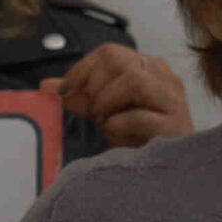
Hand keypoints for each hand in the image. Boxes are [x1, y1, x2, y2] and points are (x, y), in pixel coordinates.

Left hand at [44, 45, 192, 148]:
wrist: (166, 169)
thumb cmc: (139, 137)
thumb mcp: (105, 111)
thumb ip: (80, 96)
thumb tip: (46, 85)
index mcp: (149, 68)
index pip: (109, 52)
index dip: (81, 70)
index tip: (65, 92)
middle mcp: (165, 77)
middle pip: (118, 60)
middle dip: (95, 87)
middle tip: (93, 111)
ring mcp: (174, 100)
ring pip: (133, 81)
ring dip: (107, 103)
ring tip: (105, 122)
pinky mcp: (175, 125)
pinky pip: (139, 116)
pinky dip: (119, 127)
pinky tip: (120, 137)